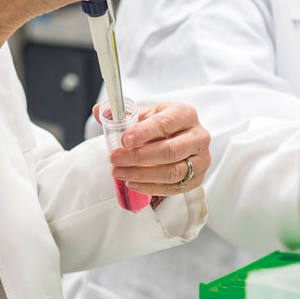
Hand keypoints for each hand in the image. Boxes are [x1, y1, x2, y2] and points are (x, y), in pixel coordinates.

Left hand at [94, 101, 211, 196]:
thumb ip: (122, 113)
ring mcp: (200, 159)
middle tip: (115, 159)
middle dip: (138, 157)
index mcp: (185, 114)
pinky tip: (132, 183)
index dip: (143, 133)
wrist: (182, 138)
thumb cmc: (163, 125)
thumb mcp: (146, 114)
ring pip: (172, 172)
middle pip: (169, 151)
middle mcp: (198, 136)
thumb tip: (98, 110)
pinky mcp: (197, 178)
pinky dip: (151, 188)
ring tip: (119, 173)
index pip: (165, 124)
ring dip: (142, 175)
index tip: (124, 140)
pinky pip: (174, 187)